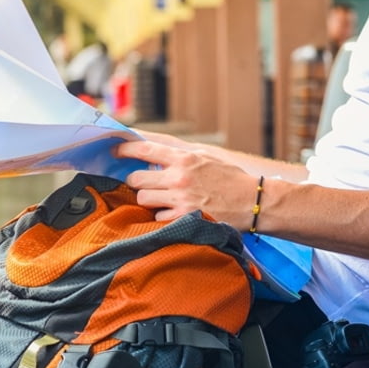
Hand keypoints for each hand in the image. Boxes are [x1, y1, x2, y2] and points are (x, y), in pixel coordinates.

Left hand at [114, 139, 259, 225]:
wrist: (253, 201)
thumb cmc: (231, 179)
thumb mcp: (207, 158)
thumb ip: (181, 157)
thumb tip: (154, 154)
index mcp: (184, 158)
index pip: (144, 149)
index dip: (124, 150)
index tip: (115, 152)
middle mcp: (178, 177)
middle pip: (136, 178)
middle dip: (137, 181)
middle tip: (145, 183)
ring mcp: (179, 199)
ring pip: (143, 198)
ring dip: (148, 199)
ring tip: (162, 199)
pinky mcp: (183, 218)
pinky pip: (157, 217)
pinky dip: (162, 216)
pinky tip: (174, 212)